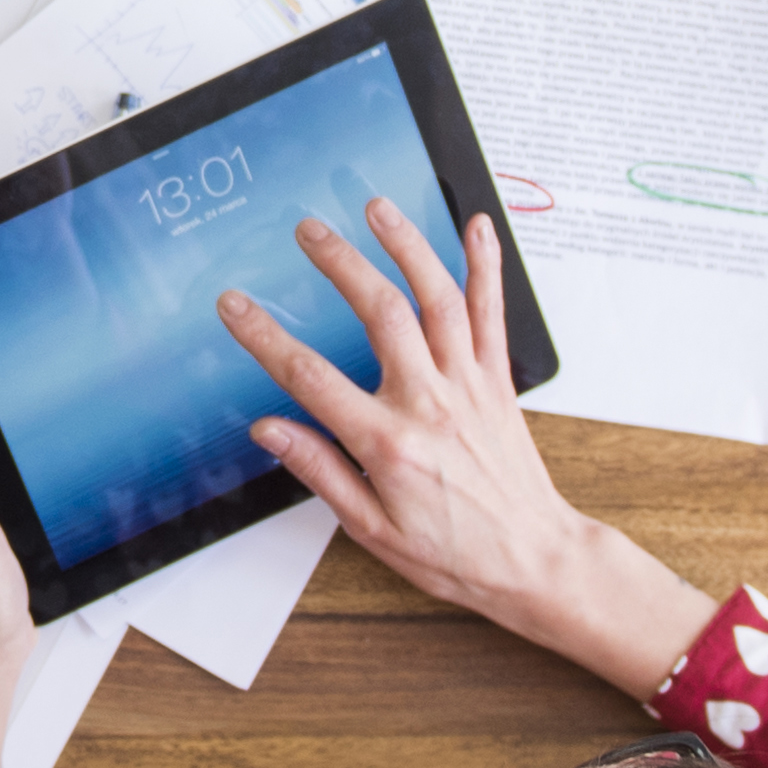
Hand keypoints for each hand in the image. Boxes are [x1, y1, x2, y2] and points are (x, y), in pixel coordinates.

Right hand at [219, 202, 707, 695]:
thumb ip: (320, 470)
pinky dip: (486, 265)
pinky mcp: (498, 380)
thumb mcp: (371, 528)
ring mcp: (469, 386)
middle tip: (309, 231)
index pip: (311, 378)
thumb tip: (270, 430)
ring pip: (438, 298)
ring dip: (407, 247)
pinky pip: (492, 313)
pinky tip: (475, 225)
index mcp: (388, 444)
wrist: (532, 559)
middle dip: (341, 264)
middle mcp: (430, 404)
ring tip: (376, 208)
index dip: (264, 336)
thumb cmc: (454, 552)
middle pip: (381, 314)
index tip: (235, 305)